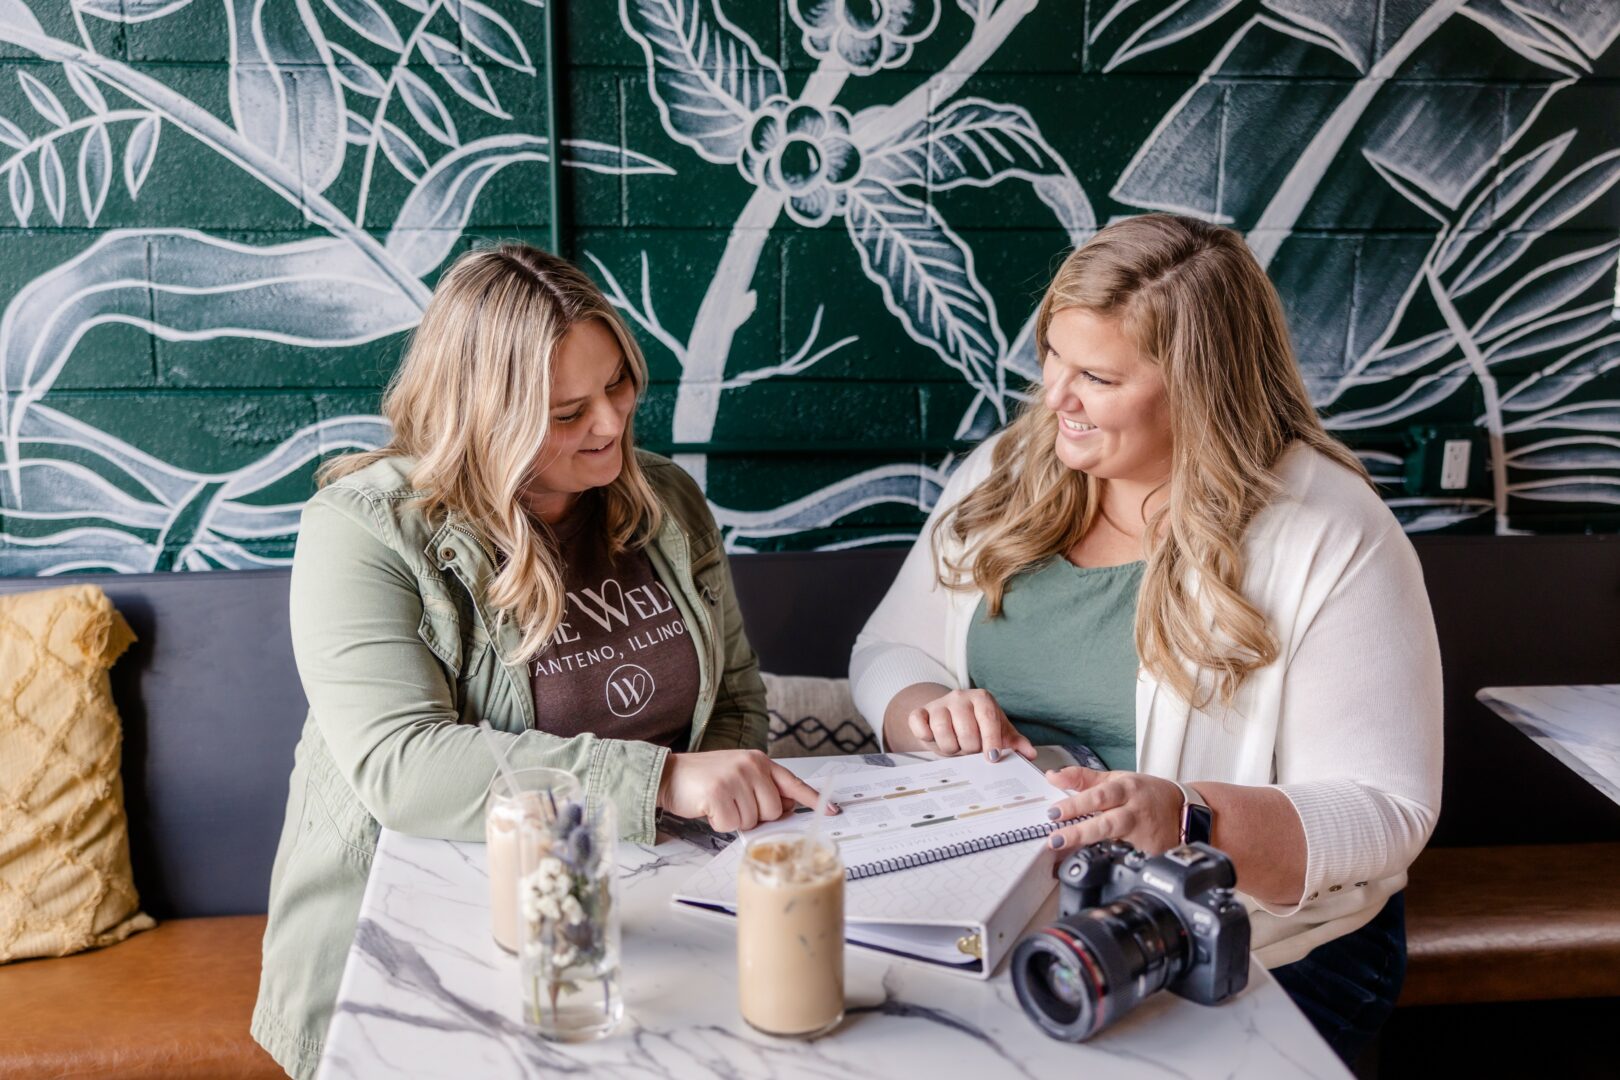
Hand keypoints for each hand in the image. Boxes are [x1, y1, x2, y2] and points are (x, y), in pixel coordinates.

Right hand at [656, 750, 836, 832]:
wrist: (670, 774)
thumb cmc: (705, 779)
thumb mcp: (739, 776)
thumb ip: (762, 788)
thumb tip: (787, 807)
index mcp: (759, 761)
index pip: (792, 782)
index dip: (813, 799)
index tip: (833, 810)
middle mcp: (750, 766)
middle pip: (773, 811)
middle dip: (755, 816)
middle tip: (734, 805)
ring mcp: (734, 778)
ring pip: (753, 821)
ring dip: (735, 820)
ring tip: (720, 804)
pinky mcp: (718, 793)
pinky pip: (732, 825)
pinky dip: (720, 824)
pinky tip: (710, 809)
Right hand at [906, 687, 1035, 760]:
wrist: (947, 719)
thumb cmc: (975, 727)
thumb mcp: (997, 732)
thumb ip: (1014, 743)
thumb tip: (1030, 754)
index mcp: (982, 699)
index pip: (988, 719)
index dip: (991, 740)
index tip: (992, 757)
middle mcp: (960, 696)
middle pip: (966, 730)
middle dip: (969, 748)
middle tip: (969, 749)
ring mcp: (938, 703)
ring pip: (942, 731)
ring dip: (949, 747)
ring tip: (955, 746)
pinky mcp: (919, 712)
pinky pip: (919, 725)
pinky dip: (925, 736)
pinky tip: (932, 739)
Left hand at [1044, 766, 1185, 854]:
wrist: (1184, 809)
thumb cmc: (1146, 793)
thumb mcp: (1116, 779)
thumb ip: (1082, 778)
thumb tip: (1052, 776)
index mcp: (1125, 789)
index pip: (1098, 796)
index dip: (1075, 804)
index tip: (1054, 813)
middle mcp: (1135, 811)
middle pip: (1107, 823)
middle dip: (1080, 832)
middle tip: (1056, 840)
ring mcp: (1144, 835)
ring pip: (1119, 843)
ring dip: (1095, 850)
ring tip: (1071, 855)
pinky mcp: (1152, 853)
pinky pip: (1132, 859)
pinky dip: (1116, 862)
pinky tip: (1100, 868)